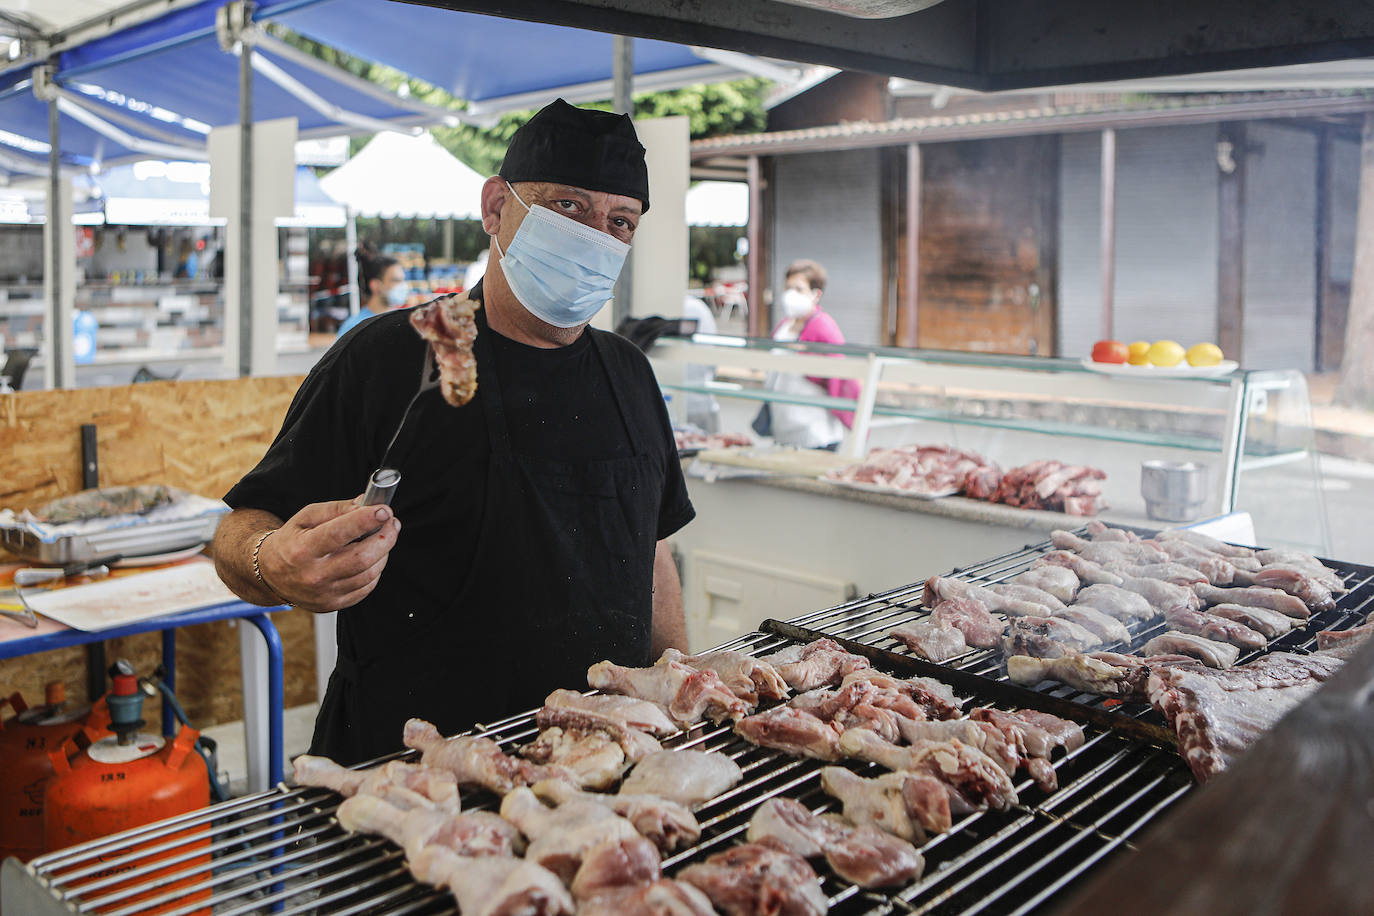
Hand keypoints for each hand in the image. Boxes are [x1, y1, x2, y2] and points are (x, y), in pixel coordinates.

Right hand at [257, 497, 400, 611]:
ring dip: (384, 552)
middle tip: (392, 522)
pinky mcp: (333, 605)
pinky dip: (376, 569)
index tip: (384, 510)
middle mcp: (313, 575)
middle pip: (362, 558)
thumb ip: (337, 509)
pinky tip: (373, 557)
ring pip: (369, 573)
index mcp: (302, 549)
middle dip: (385, 537)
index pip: (338, 534)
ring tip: (383, 537)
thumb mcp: (306, 517)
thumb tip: (367, 503)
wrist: (271, 575)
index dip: (365, 520)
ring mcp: (324, 594)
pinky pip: (366, 587)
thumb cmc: (292, 541)